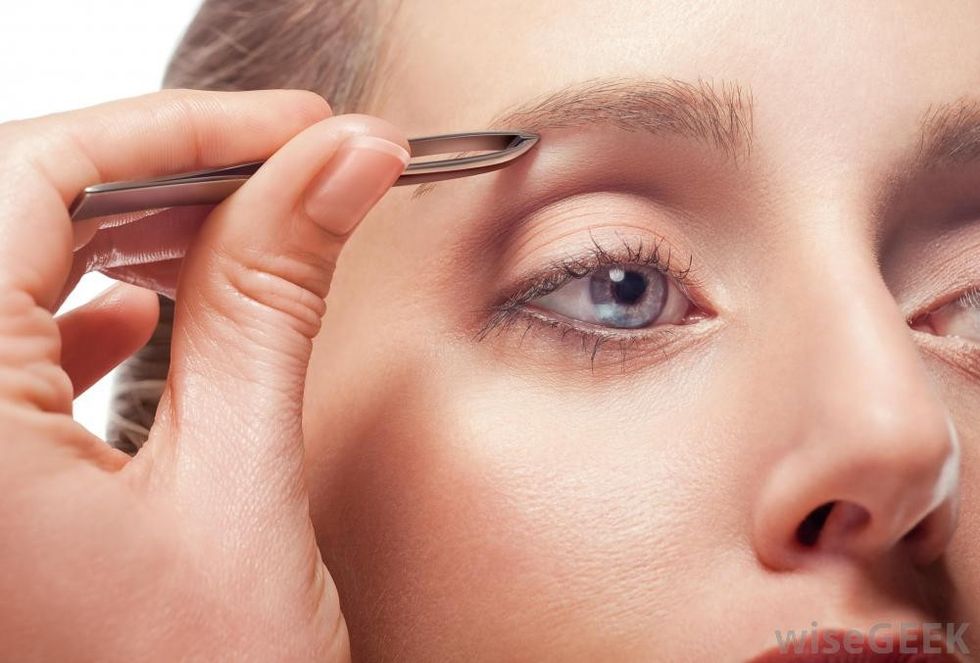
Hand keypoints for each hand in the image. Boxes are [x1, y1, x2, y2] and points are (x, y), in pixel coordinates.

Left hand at [0, 89, 409, 660]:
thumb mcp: (236, 495)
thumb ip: (274, 302)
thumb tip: (340, 168)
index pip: (35, 172)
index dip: (187, 126)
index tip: (303, 125)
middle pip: (15, 208)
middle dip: (170, 174)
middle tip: (299, 169)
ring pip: (5, 269)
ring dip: (129, 233)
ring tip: (242, 227)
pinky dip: (77, 307)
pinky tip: (136, 313)